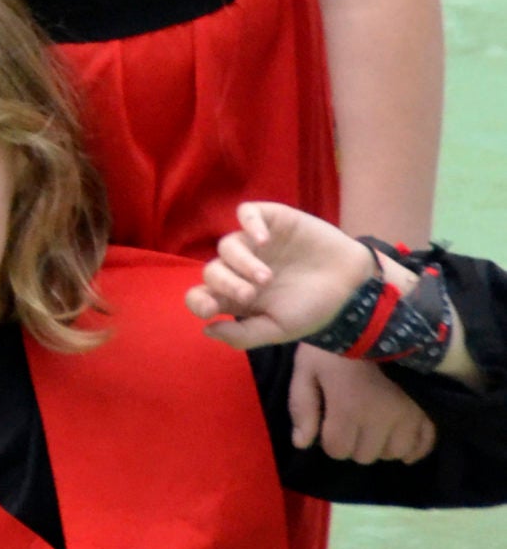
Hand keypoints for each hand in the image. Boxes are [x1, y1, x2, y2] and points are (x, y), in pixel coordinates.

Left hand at [188, 201, 374, 346]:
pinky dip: (250, 223)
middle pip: (212, 272)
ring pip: (228, 245)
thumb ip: (244, 335)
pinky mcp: (271, 220)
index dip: (198, 302)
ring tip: (266, 277)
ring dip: (242, 262)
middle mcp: (239, 269)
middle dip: (225, 283)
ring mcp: (254, 243)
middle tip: (250, 293)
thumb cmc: (313, 308)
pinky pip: (247, 212)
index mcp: (237, 297)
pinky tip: (264, 239)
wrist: (351, 285)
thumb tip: (207, 330)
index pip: (201, 296)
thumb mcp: (279, 330)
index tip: (209, 310)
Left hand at [286, 344, 436, 463]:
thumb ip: (302, 406)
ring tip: (374, 423)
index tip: (331, 420)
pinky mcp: (429, 408)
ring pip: (394, 453)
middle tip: (351, 419)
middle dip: (354, 441)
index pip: (337, 450)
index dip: (329, 438)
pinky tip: (399, 433)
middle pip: (365, 455)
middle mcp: (383, 419)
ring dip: (381, 444)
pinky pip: (424, 444)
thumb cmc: (340, 340)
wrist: (383, 315)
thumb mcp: (308, 366)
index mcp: (350, 409)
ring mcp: (410, 415)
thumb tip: (302, 443)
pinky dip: (411, 446)